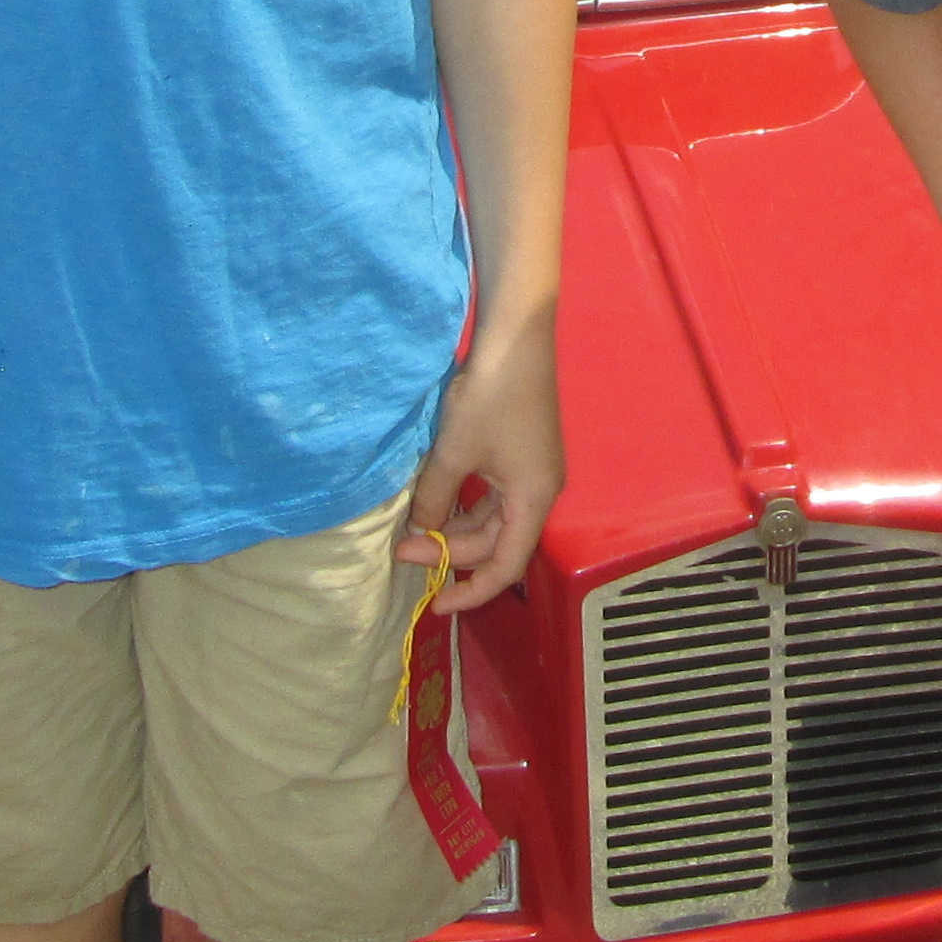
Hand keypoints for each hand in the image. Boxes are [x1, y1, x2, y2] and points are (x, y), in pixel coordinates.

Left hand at [402, 321, 560, 614]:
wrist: (516, 338)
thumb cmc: (490, 398)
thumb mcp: (453, 454)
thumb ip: (434, 499)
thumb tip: (418, 532)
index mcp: (533, 500)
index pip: (505, 566)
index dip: (471, 591)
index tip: (435, 604)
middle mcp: (539, 491)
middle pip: (496, 543)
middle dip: (450, 551)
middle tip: (402, 548)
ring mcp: (531, 470)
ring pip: (492, 518)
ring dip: (455, 527)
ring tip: (414, 527)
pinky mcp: (521, 450)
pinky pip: (492, 493)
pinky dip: (464, 502)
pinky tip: (435, 498)